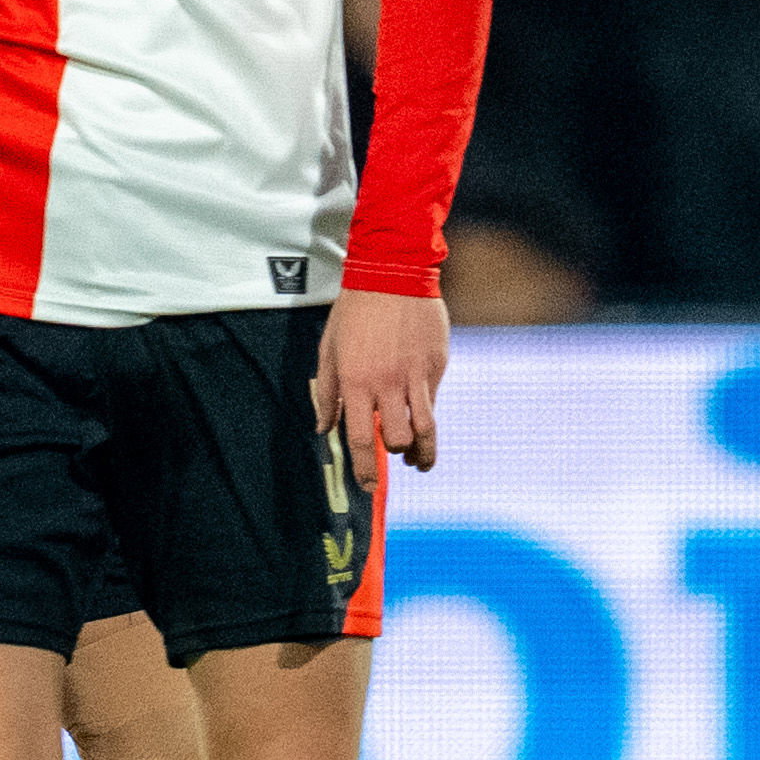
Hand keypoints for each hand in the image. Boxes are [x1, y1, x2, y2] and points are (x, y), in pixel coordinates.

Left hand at [313, 287, 447, 475]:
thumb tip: (323, 429)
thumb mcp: (329, 350)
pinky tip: (422, 413)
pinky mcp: (436, 365)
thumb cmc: (354, 312)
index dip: (365, 470)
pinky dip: (427, 413)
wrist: (392, 273)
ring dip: (423, 452)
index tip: (367, 486)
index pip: (360, 440)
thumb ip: (326, 393)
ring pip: (425, 429)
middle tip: (395, 459)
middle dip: (394, 456)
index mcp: (355, 382)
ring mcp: (415, 375)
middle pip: (395, 440)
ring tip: (420, 462)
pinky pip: (433, 400)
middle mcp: (386, 384)